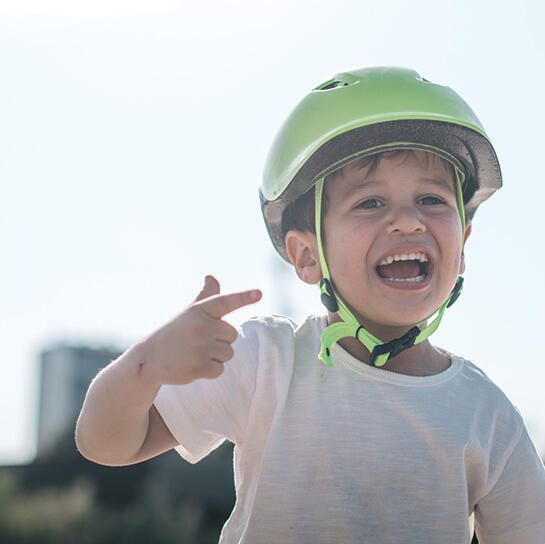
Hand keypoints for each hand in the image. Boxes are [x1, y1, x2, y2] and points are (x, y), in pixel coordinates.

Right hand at [141, 275, 261, 385]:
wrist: (149, 359)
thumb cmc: (175, 332)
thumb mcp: (189, 313)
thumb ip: (206, 296)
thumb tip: (211, 277)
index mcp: (199, 310)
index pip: (225, 301)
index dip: (243, 297)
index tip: (259, 294)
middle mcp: (200, 327)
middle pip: (232, 334)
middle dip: (220, 340)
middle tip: (198, 341)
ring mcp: (199, 347)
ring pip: (228, 353)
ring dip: (215, 356)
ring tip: (194, 353)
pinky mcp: (198, 367)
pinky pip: (220, 369)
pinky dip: (210, 370)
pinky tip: (193, 365)